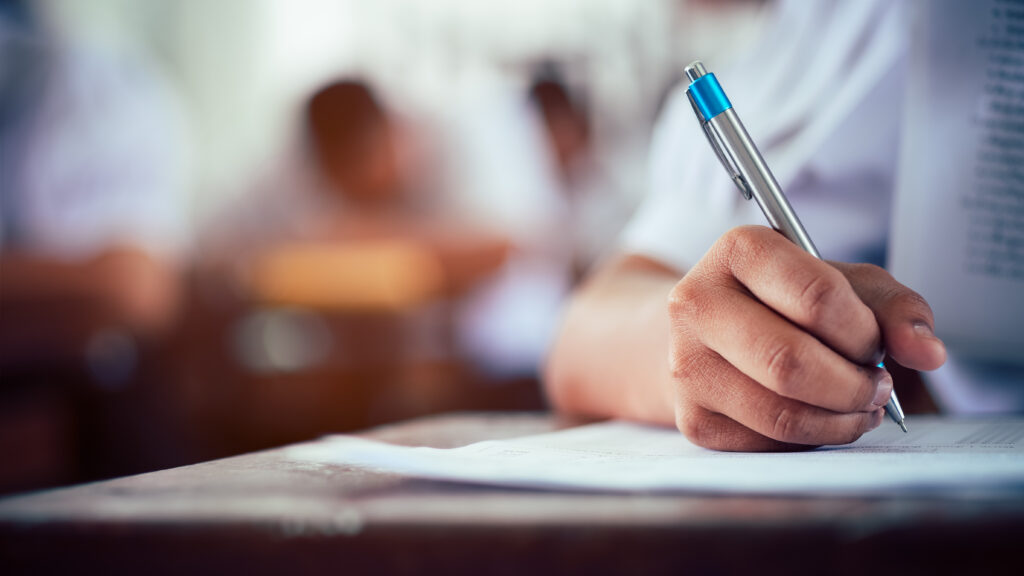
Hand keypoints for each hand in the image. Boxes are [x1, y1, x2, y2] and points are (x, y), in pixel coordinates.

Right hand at [667, 226, 945, 450]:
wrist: (709, 332)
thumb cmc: (784, 301)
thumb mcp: (842, 283)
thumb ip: (893, 307)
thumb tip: (928, 353)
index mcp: (738, 251)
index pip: (817, 298)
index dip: (863, 332)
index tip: (873, 343)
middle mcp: (696, 304)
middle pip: (791, 362)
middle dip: (854, 386)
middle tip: (878, 387)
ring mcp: (686, 364)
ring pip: (782, 413)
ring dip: (840, 419)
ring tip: (859, 406)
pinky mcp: (692, 418)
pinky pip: (768, 443)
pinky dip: (810, 438)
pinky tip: (820, 418)